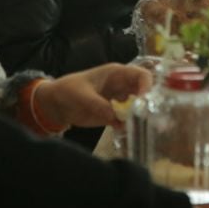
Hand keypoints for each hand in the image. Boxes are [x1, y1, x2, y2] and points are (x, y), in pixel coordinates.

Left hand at [32, 64, 151, 128]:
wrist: (56, 104)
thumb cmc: (69, 91)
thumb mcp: (81, 95)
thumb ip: (98, 104)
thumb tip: (116, 117)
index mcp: (117, 74)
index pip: (141, 75)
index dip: (147, 86)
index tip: (147, 102)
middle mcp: (122, 86)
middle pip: (145, 92)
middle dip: (151, 103)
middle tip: (152, 118)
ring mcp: (120, 101)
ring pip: (139, 107)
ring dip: (143, 117)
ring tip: (145, 128)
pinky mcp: (114, 115)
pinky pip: (128, 120)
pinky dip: (130, 127)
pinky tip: (129, 133)